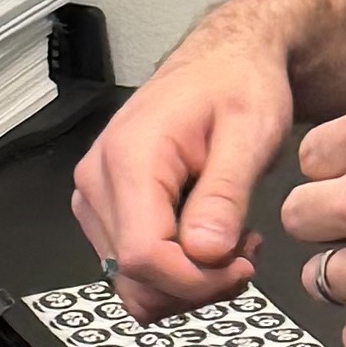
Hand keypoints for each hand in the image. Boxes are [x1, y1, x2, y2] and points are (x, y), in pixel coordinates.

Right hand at [72, 9, 299, 320]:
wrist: (222, 61)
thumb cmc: (237, 84)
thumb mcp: (250, 132)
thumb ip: (225, 195)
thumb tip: (204, 254)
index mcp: (130, 157)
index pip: (143, 256)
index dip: (195, 280)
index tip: (241, 265)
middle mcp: (99, 181)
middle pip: (134, 277)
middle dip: (196, 285)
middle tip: (245, 254)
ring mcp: (96, 199)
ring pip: (132, 283)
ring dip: (187, 282)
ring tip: (231, 243)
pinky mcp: (106, 212)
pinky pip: (134, 270)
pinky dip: (175, 274)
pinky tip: (209, 242)